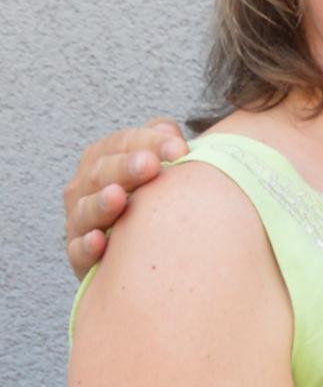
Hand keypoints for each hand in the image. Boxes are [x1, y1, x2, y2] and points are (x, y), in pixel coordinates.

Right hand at [66, 121, 185, 274]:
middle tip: (150, 165)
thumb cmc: (151, 201)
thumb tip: (168, 130)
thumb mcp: (157, 169)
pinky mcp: (79, 256)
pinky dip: (87, 246)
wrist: (140, 253)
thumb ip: (160, 145)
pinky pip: (78, 251)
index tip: (180, 149)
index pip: (122, 143)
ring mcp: (80, 221)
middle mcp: (85, 187)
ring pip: (86, 210)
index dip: (149, 142)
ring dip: (101, 203)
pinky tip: (100, 241)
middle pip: (101, 172)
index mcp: (103, 159)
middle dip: (125, 168)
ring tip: (118, 197)